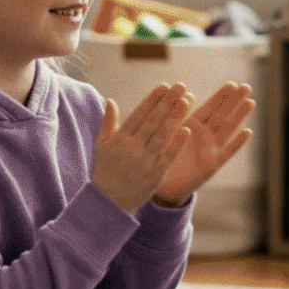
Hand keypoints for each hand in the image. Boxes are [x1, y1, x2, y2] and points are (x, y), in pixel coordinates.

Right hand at [92, 84, 193, 212]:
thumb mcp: (101, 145)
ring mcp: (144, 161)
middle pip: (153, 121)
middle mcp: (132, 148)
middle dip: (168, 102)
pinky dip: (177, 143)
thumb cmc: (105, 171)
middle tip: (181, 87)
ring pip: (163, 135)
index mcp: (120, 139)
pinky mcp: (155, 175)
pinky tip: (187, 129)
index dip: (153, 99)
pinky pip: (168, 156)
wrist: (109, 202)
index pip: (139, 114)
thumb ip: (108, 122)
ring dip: (176, 117)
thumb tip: (110, 100)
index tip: (164, 86)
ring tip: (187, 101)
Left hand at [154, 82, 255, 206]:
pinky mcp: (212, 165)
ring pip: (227, 129)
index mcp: (193, 125)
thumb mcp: (167, 133)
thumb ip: (175, 115)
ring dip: (239, 116)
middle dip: (234, 101)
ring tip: (250, 102)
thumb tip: (184, 95)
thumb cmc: (163, 157)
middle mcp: (205, 135)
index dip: (221, 96)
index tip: (232, 83)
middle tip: (246, 86)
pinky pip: (226, 152)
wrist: (163, 185)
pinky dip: (237, 143)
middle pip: (223, 114)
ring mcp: (210, 149)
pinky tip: (247, 132)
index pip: (210, 107)